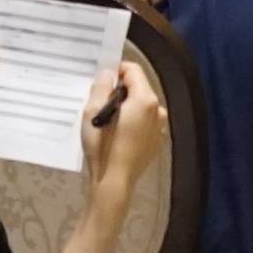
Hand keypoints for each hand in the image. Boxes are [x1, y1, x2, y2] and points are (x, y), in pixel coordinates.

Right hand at [69, 58, 162, 252]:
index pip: (133, 71)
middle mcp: (158, 110)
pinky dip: (133, 121)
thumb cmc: (101, 147)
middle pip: (139, 87)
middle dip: (120, 90)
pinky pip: (145, 121)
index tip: (102, 80)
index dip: (116, 71)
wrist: (114, 182)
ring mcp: (160, 127)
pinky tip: (118, 134)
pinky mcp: (157, 140)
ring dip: (127, 106)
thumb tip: (108, 74)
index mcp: (144, 100)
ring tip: (108, 121)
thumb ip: (101, 87)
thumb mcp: (92, 113)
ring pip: (142, 105)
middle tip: (100, 102)